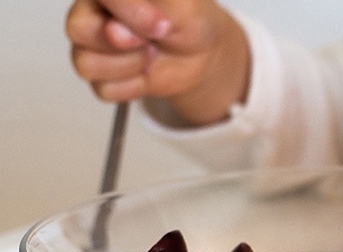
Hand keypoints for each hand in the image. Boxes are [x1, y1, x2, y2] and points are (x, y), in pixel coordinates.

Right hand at [66, 0, 248, 124]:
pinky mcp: (100, 75)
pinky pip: (104, 89)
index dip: (128, 12)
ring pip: (86, 63)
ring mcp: (92, 44)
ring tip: (151, 53)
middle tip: (151, 41)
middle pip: (78, 28)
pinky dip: (133, 86)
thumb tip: (115, 30)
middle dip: (123, 42)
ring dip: (130, 65)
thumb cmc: (188, 19)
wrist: (200, 51)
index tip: (160, 25)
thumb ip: (149, 9)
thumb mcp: (181, 6)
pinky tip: (146, 72)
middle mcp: (91, 11)